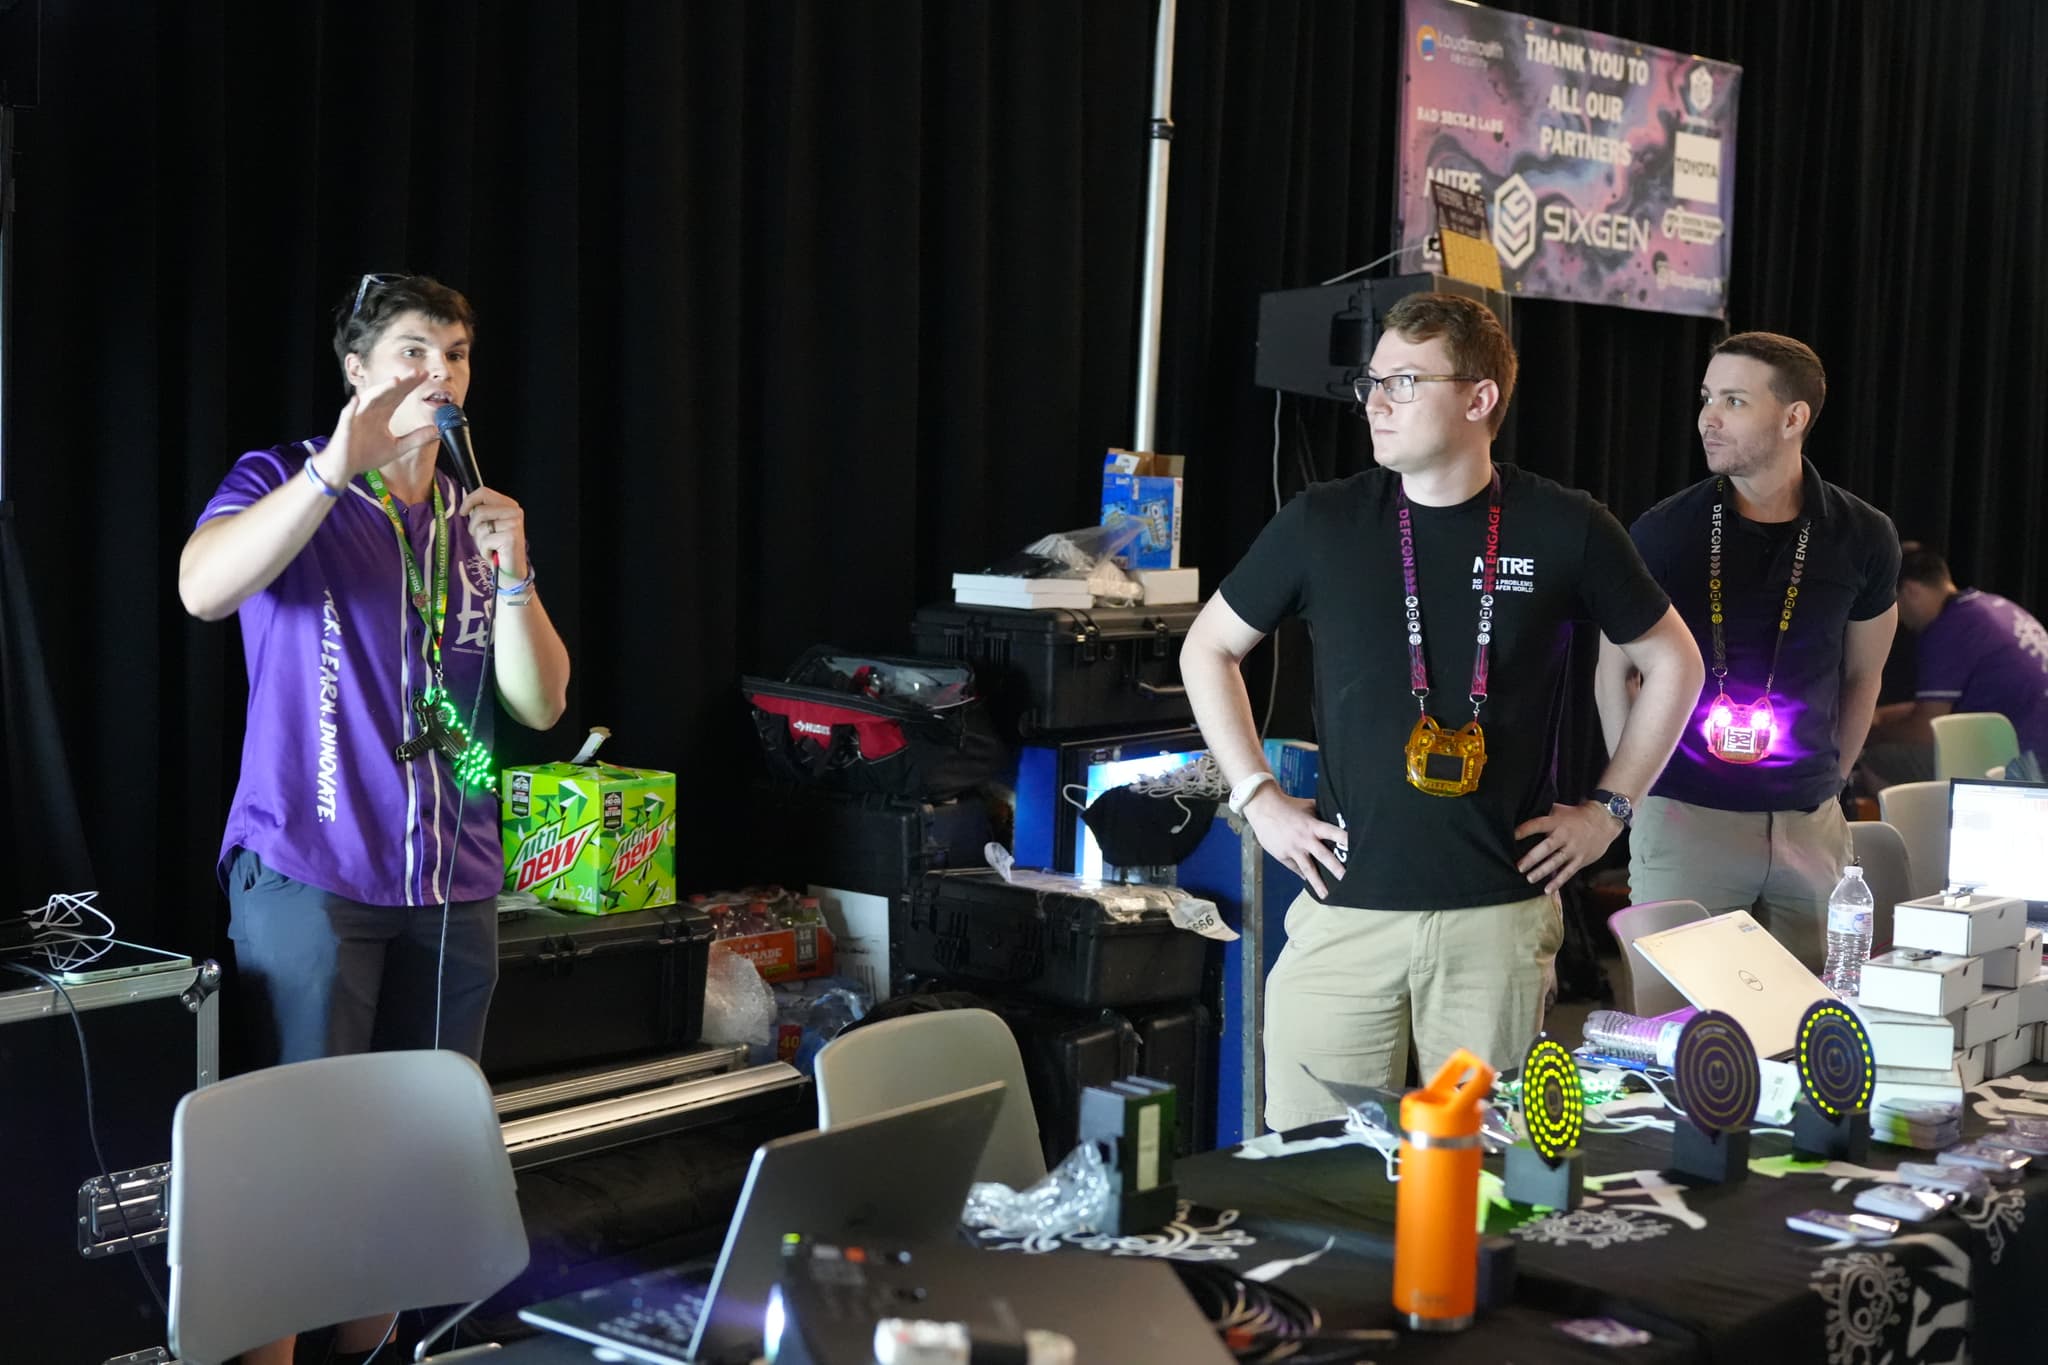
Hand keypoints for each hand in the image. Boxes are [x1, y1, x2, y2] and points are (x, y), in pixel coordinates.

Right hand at [322, 371, 438, 480]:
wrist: (345, 467)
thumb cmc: (367, 455)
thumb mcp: (397, 447)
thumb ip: (416, 438)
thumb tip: (437, 430)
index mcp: (382, 414)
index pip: (399, 396)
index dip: (411, 385)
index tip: (425, 375)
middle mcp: (371, 411)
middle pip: (388, 393)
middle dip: (402, 383)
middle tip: (417, 372)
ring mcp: (357, 417)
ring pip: (370, 399)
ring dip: (382, 390)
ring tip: (396, 381)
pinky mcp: (345, 428)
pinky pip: (347, 415)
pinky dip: (352, 407)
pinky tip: (357, 399)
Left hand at [459, 486, 527, 577]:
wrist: (511, 571)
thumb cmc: (498, 549)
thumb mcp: (489, 526)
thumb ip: (482, 513)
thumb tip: (465, 506)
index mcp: (509, 505)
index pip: (484, 492)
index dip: (469, 500)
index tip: (462, 512)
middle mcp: (515, 512)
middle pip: (480, 510)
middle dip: (474, 526)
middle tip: (480, 537)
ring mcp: (514, 524)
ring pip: (481, 526)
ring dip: (480, 540)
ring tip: (491, 547)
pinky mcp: (511, 537)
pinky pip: (485, 540)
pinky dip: (485, 550)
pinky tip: (494, 554)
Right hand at [1243, 788, 1347, 898]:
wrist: (1263, 808)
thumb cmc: (1288, 805)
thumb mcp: (1308, 806)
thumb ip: (1322, 813)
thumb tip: (1339, 816)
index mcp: (1313, 825)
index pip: (1333, 833)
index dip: (1345, 840)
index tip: (1358, 848)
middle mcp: (1305, 839)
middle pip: (1324, 856)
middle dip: (1336, 869)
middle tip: (1348, 880)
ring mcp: (1293, 849)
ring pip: (1308, 869)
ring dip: (1318, 883)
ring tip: (1327, 896)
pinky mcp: (1283, 856)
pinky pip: (1296, 868)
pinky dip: (1303, 875)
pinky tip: (1311, 885)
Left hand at [1513, 802, 1623, 895]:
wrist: (1603, 822)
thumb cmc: (1575, 816)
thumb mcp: (1559, 810)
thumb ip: (1544, 814)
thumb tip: (1523, 814)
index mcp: (1557, 822)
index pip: (1538, 825)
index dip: (1525, 830)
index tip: (1513, 836)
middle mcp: (1564, 836)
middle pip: (1547, 847)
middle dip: (1532, 858)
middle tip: (1519, 866)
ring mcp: (1573, 849)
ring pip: (1556, 862)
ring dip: (1542, 871)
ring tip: (1529, 878)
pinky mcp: (1580, 860)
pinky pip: (1568, 872)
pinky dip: (1558, 882)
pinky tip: (1547, 890)